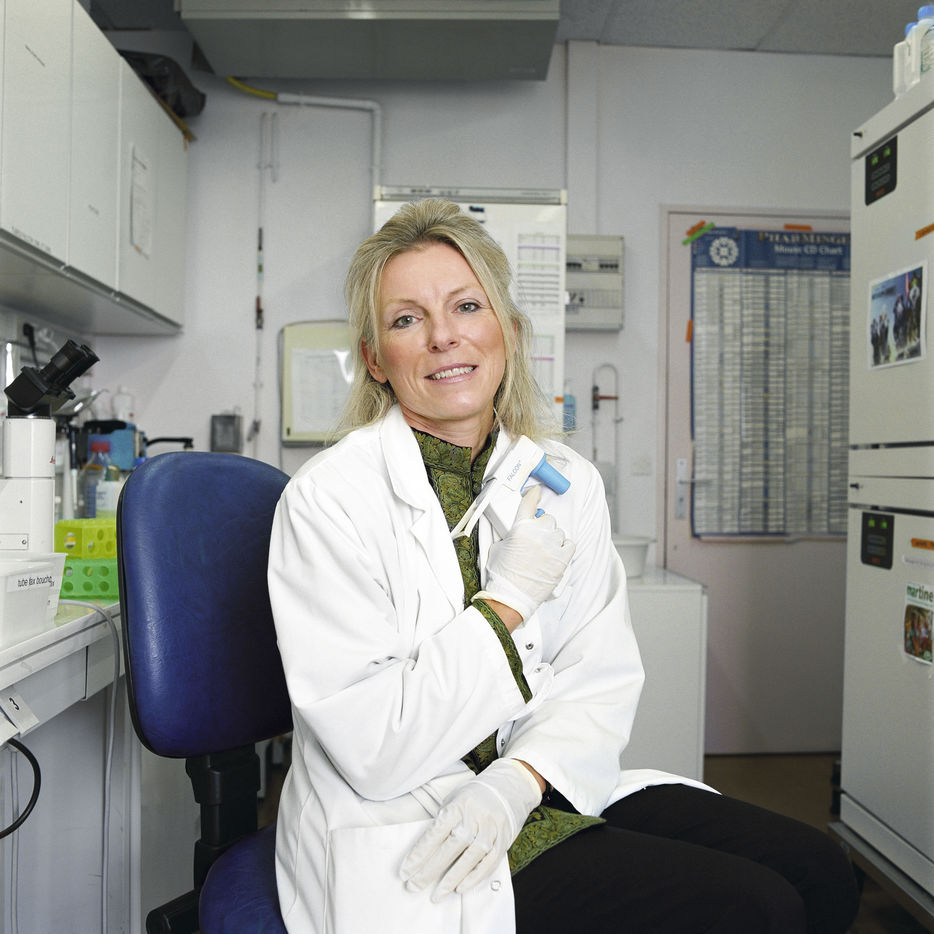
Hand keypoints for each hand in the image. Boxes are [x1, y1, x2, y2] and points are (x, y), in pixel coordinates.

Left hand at [401, 758, 541, 901]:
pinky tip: (461, 888)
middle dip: (429, 871)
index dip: (418, 855)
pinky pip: (488, 863)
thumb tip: (425, 849)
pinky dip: (474, 877)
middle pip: (448, 849)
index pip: (433, 834)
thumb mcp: (454, 800)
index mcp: (457, 806)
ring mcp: (489, 830)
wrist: (509, 786)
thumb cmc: (475, 796)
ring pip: (468, 859)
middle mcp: (473, 818)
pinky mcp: (502, 840)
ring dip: (451, 879)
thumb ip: (443, 823)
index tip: (406, 871)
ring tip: (437, 894)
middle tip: (413, 886)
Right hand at [475, 486, 574, 620]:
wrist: (511, 596)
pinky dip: (564, 547)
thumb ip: (510, 534)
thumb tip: (516, 532)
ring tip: (544, 551)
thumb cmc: (502, 575)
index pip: (530, 503)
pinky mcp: (562, 559)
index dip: (534, 495)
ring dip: (553, 538)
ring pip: (559, 532)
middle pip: (548, 519)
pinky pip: (569, 544)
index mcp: (521, 527)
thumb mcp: (498, 547)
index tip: (537, 491)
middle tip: (535, 539)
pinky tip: (556, 553)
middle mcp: (539, 533)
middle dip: (542, 527)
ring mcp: (552, 546)